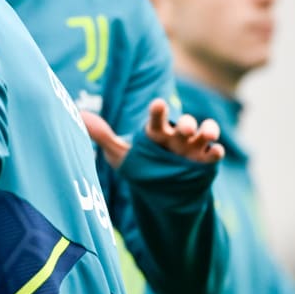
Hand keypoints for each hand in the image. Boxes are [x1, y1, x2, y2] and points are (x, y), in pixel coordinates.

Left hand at [82, 99, 224, 168]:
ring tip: (206, 133)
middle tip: (184, 126)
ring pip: (204, 133)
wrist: (161, 189)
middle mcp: (176, 136)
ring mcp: (192, 148)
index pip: (157, 118)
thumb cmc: (142, 164)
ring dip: (207, 130)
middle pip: (184, 124)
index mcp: (156, 132)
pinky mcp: (205, 161)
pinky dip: (215, 151)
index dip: (158, 111)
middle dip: (186, 123)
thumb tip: (78, 116)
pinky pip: (213, 154)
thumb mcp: (121, 154)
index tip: (157, 104)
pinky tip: (214, 152)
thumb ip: (102, 136)